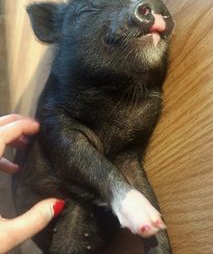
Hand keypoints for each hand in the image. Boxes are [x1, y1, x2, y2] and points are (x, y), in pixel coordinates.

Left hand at [0, 114, 64, 252]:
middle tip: (34, 130)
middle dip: (15, 124)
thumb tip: (57, 204)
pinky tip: (12, 168)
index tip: (39, 127)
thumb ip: (32, 220)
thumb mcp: (3, 236)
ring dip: (6, 138)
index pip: (1, 133)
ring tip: (25, 146)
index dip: (22, 125)